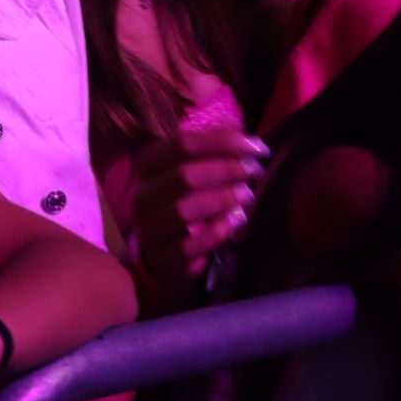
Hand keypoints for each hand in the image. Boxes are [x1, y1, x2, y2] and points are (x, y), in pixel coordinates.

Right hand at [129, 128, 268, 299]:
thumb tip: (248, 142)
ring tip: (247, 195)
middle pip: (183, 174)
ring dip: (222, 199)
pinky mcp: (163, 259)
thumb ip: (216, 154)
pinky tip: (237, 221)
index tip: (257, 148)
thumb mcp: (197, 171)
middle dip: (226, 170)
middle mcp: (143, 196)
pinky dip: (217, 230)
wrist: (168, 251)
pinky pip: (188, 245)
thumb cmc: (190, 200)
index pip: (182, 144)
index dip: (223, 142)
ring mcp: (149, 229)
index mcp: (149, 165)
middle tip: (254, 172)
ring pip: (183, 209)